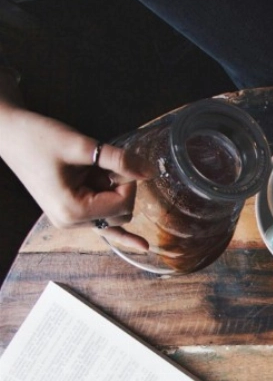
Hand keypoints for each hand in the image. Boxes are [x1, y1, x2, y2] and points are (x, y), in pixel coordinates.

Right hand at [0, 105, 146, 234]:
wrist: (8, 134)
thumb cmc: (37, 137)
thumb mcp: (80, 146)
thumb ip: (118, 160)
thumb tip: (150, 172)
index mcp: (72, 210)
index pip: (123, 205)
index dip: (129, 182)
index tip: (118, 162)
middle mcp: (71, 222)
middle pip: (122, 214)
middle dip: (121, 189)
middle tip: (101, 164)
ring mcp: (69, 220)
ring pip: (113, 216)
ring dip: (111, 193)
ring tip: (89, 171)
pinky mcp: (69, 212)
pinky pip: (101, 225)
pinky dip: (120, 232)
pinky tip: (141, 246)